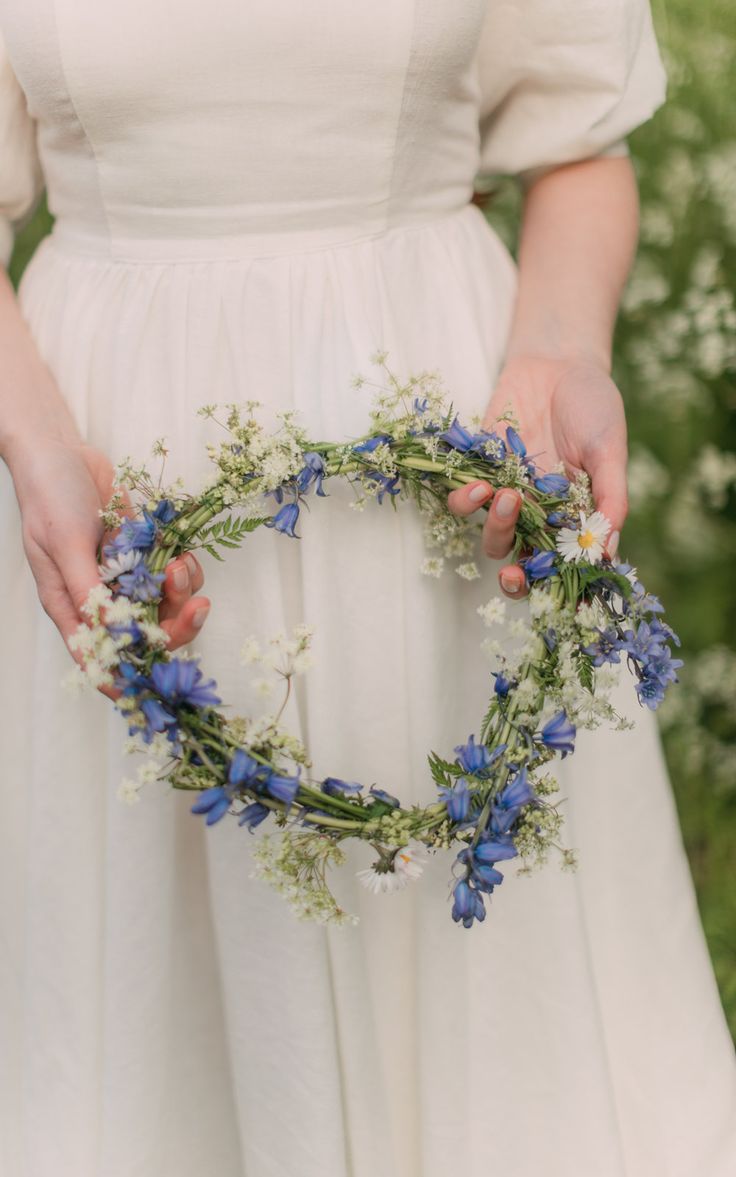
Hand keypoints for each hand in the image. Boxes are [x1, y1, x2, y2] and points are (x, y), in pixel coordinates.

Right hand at [6, 436, 210, 695]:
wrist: (61, 451)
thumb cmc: (51, 497)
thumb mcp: (66, 544)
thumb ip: (89, 589)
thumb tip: (112, 633)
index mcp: (71, 605)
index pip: (97, 656)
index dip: (124, 678)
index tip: (153, 690)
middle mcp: (99, 596)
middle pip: (143, 632)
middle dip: (174, 626)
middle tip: (197, 607)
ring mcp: (123, 574)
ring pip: (164, 603)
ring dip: (181, 591)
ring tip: (180, 565)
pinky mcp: (142, 552)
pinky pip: (171, 574)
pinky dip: (183, 568)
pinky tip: (182, 553)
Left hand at [447, 355, 627, 596]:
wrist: (557, 362)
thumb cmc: (593, 405)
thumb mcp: (610, 450)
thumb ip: (610, 499)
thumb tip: (607, 551)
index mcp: (576, 517)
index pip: (565, 568)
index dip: (556, 590)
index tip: (557, 599)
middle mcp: (541, 515)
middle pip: (524, 563)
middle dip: (515, 579)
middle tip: (513, 573)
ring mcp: (509, 495)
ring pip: (493, 537)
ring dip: (497, 530)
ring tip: (506, 497)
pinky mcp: (479, 472)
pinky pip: (465, 501)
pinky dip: (467, 503)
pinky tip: (479, 487)